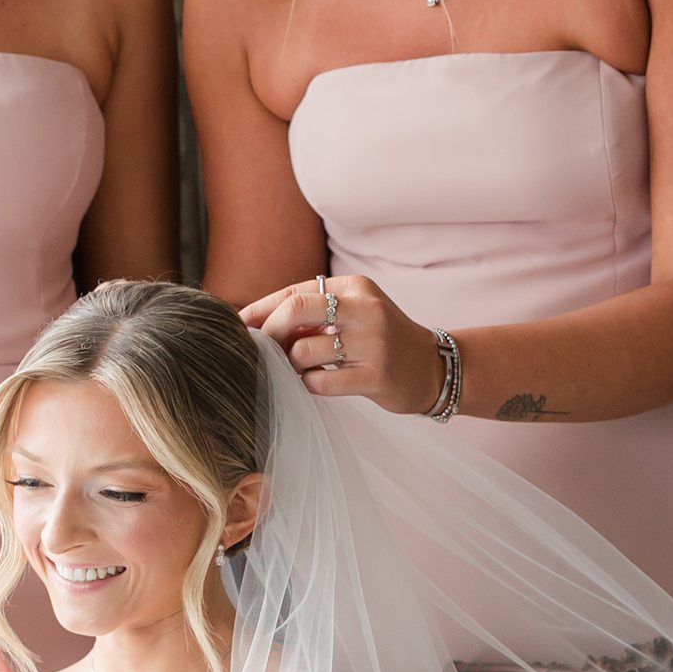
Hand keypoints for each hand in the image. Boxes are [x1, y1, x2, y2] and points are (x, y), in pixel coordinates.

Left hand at [243, 273, 443, 416]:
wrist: (431, 368)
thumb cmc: (380, 340)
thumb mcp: (353, 313)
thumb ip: (313, 313)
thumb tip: (254, 322)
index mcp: (355, 287)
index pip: (294, 292)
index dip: (261, 309)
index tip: (240, 326)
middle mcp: (364, 309)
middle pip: (294, 310)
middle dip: (269, 333)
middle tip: (264, 350)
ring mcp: (372, 342)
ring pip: (303, 351)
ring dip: (291, 365)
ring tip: (302, 369)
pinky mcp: (375, 375)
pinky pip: (320, 381)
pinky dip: (309, 384)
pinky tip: (318, 382)